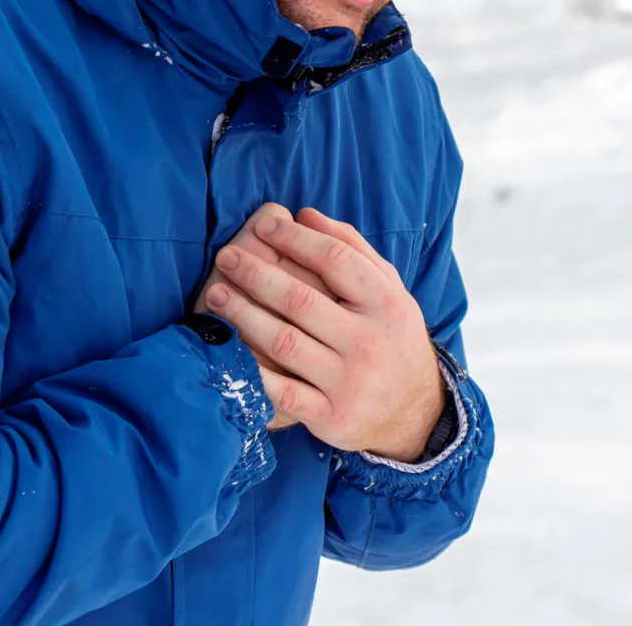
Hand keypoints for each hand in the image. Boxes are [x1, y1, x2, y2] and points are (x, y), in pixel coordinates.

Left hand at [202, 206, 444, 460]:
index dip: (294, 239)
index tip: (263, 226)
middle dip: (256, 274)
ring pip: (284, 342)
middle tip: (227, 256)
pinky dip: (253, 370)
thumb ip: (352, 248)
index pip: (335, 260)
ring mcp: (349, 382)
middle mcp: (369, 341)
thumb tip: (304, 214)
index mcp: (387, 303)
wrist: (415, 411)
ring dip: (243, 315)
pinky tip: (227, 348)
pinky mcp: (331, 416)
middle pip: (301, 300)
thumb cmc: (391, 337)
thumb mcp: (389, 290)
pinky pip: (282, 392)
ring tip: (216, 294)